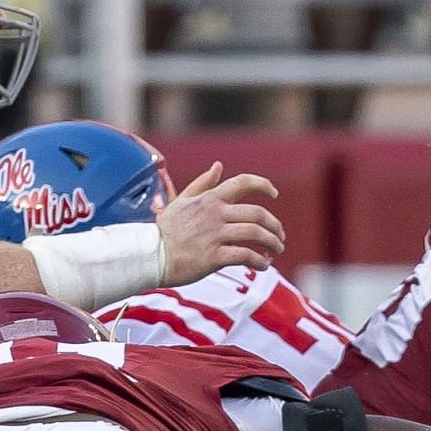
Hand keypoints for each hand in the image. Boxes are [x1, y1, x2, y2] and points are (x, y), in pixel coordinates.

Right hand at [155, 163, 285, 280]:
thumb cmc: (167, 231)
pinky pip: (247, 256)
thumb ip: (203, 184)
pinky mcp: (215, 256)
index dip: (263, 185)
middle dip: (275, 226)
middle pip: (258, 214)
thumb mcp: (182, 201)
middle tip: (279, 236)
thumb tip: (218, 166)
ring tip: (276, 250)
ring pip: (256, 234)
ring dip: (273, 243)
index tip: (274, 194)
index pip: (242, 183)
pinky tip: (262, 265)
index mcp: (210, 199)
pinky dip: (260, 261)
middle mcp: (215, 214)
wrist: (150, 256)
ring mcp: (215, 234)